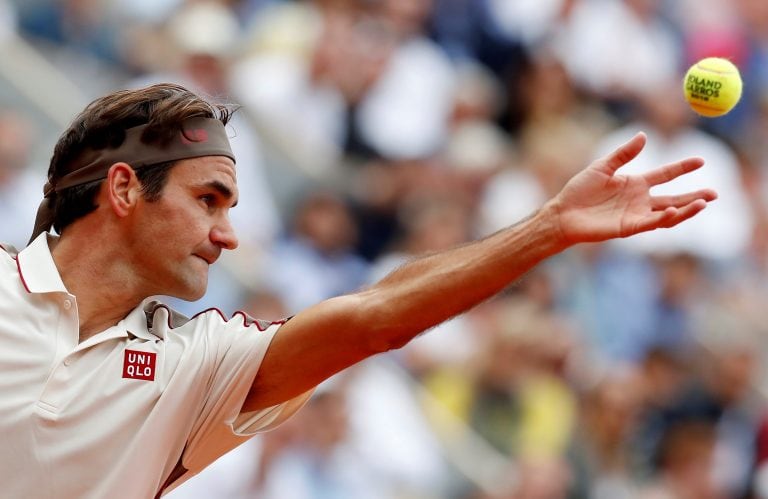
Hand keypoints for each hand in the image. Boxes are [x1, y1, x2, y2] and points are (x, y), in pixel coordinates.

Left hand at [547, 132, 717, 243]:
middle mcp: (639, 200)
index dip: (682, 168)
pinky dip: (665, 217)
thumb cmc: (579, 190)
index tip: (701, 160)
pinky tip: (676, 210)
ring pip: (668, 213)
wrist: (563, 213)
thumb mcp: (602, 167)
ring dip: (686, 209)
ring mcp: (636, 214)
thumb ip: (623, 154)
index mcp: (635, 183)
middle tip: (715, 193)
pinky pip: (651, 223)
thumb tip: (644, 136)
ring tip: (704, 203)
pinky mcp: (628, 227)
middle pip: (674, 197)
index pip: (665, 174)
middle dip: (695, 196)